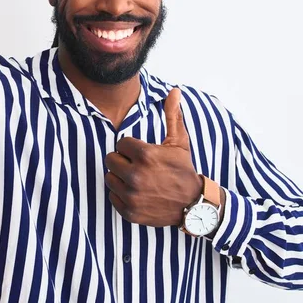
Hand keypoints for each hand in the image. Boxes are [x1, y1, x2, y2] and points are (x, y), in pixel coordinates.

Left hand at [105, 88, 202, 226]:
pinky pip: (112, 196)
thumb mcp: (179, 142)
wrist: (192, 204)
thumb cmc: (183, 170)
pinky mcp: (129, 211)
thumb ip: (172, 115)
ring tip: (137, 179)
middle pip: (110, 160)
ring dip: (120, 177)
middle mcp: (136, 175)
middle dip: (123, 161)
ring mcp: (132, 195)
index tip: (143, 154)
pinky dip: (122, 194)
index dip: (131, 147)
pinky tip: (137, 192)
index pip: (120, 144)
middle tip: (138, 166)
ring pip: (110, 178)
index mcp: (146, 155)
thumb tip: (174, 90)